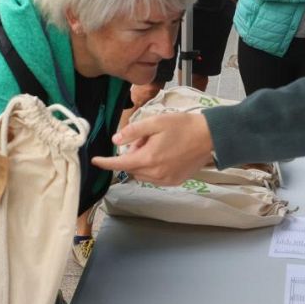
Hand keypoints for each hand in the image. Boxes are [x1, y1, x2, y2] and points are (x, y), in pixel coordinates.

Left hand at [92, 111, 213, 184]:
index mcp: (149, 158)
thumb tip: (116, 139)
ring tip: (156, 145)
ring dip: (142, 162)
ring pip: (142, 174)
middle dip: (131, 154)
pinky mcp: (175, 181)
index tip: (95, 161)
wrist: (210, 136)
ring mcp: (166, 180)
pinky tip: (164, 154)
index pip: (120, 163)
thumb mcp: (155, 122)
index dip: (106, 162)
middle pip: (132, 167)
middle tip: (144, 138)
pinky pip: (155, 178)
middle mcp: (156, 173)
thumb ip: (134, 131)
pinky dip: (152, 168)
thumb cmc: (183, 126)